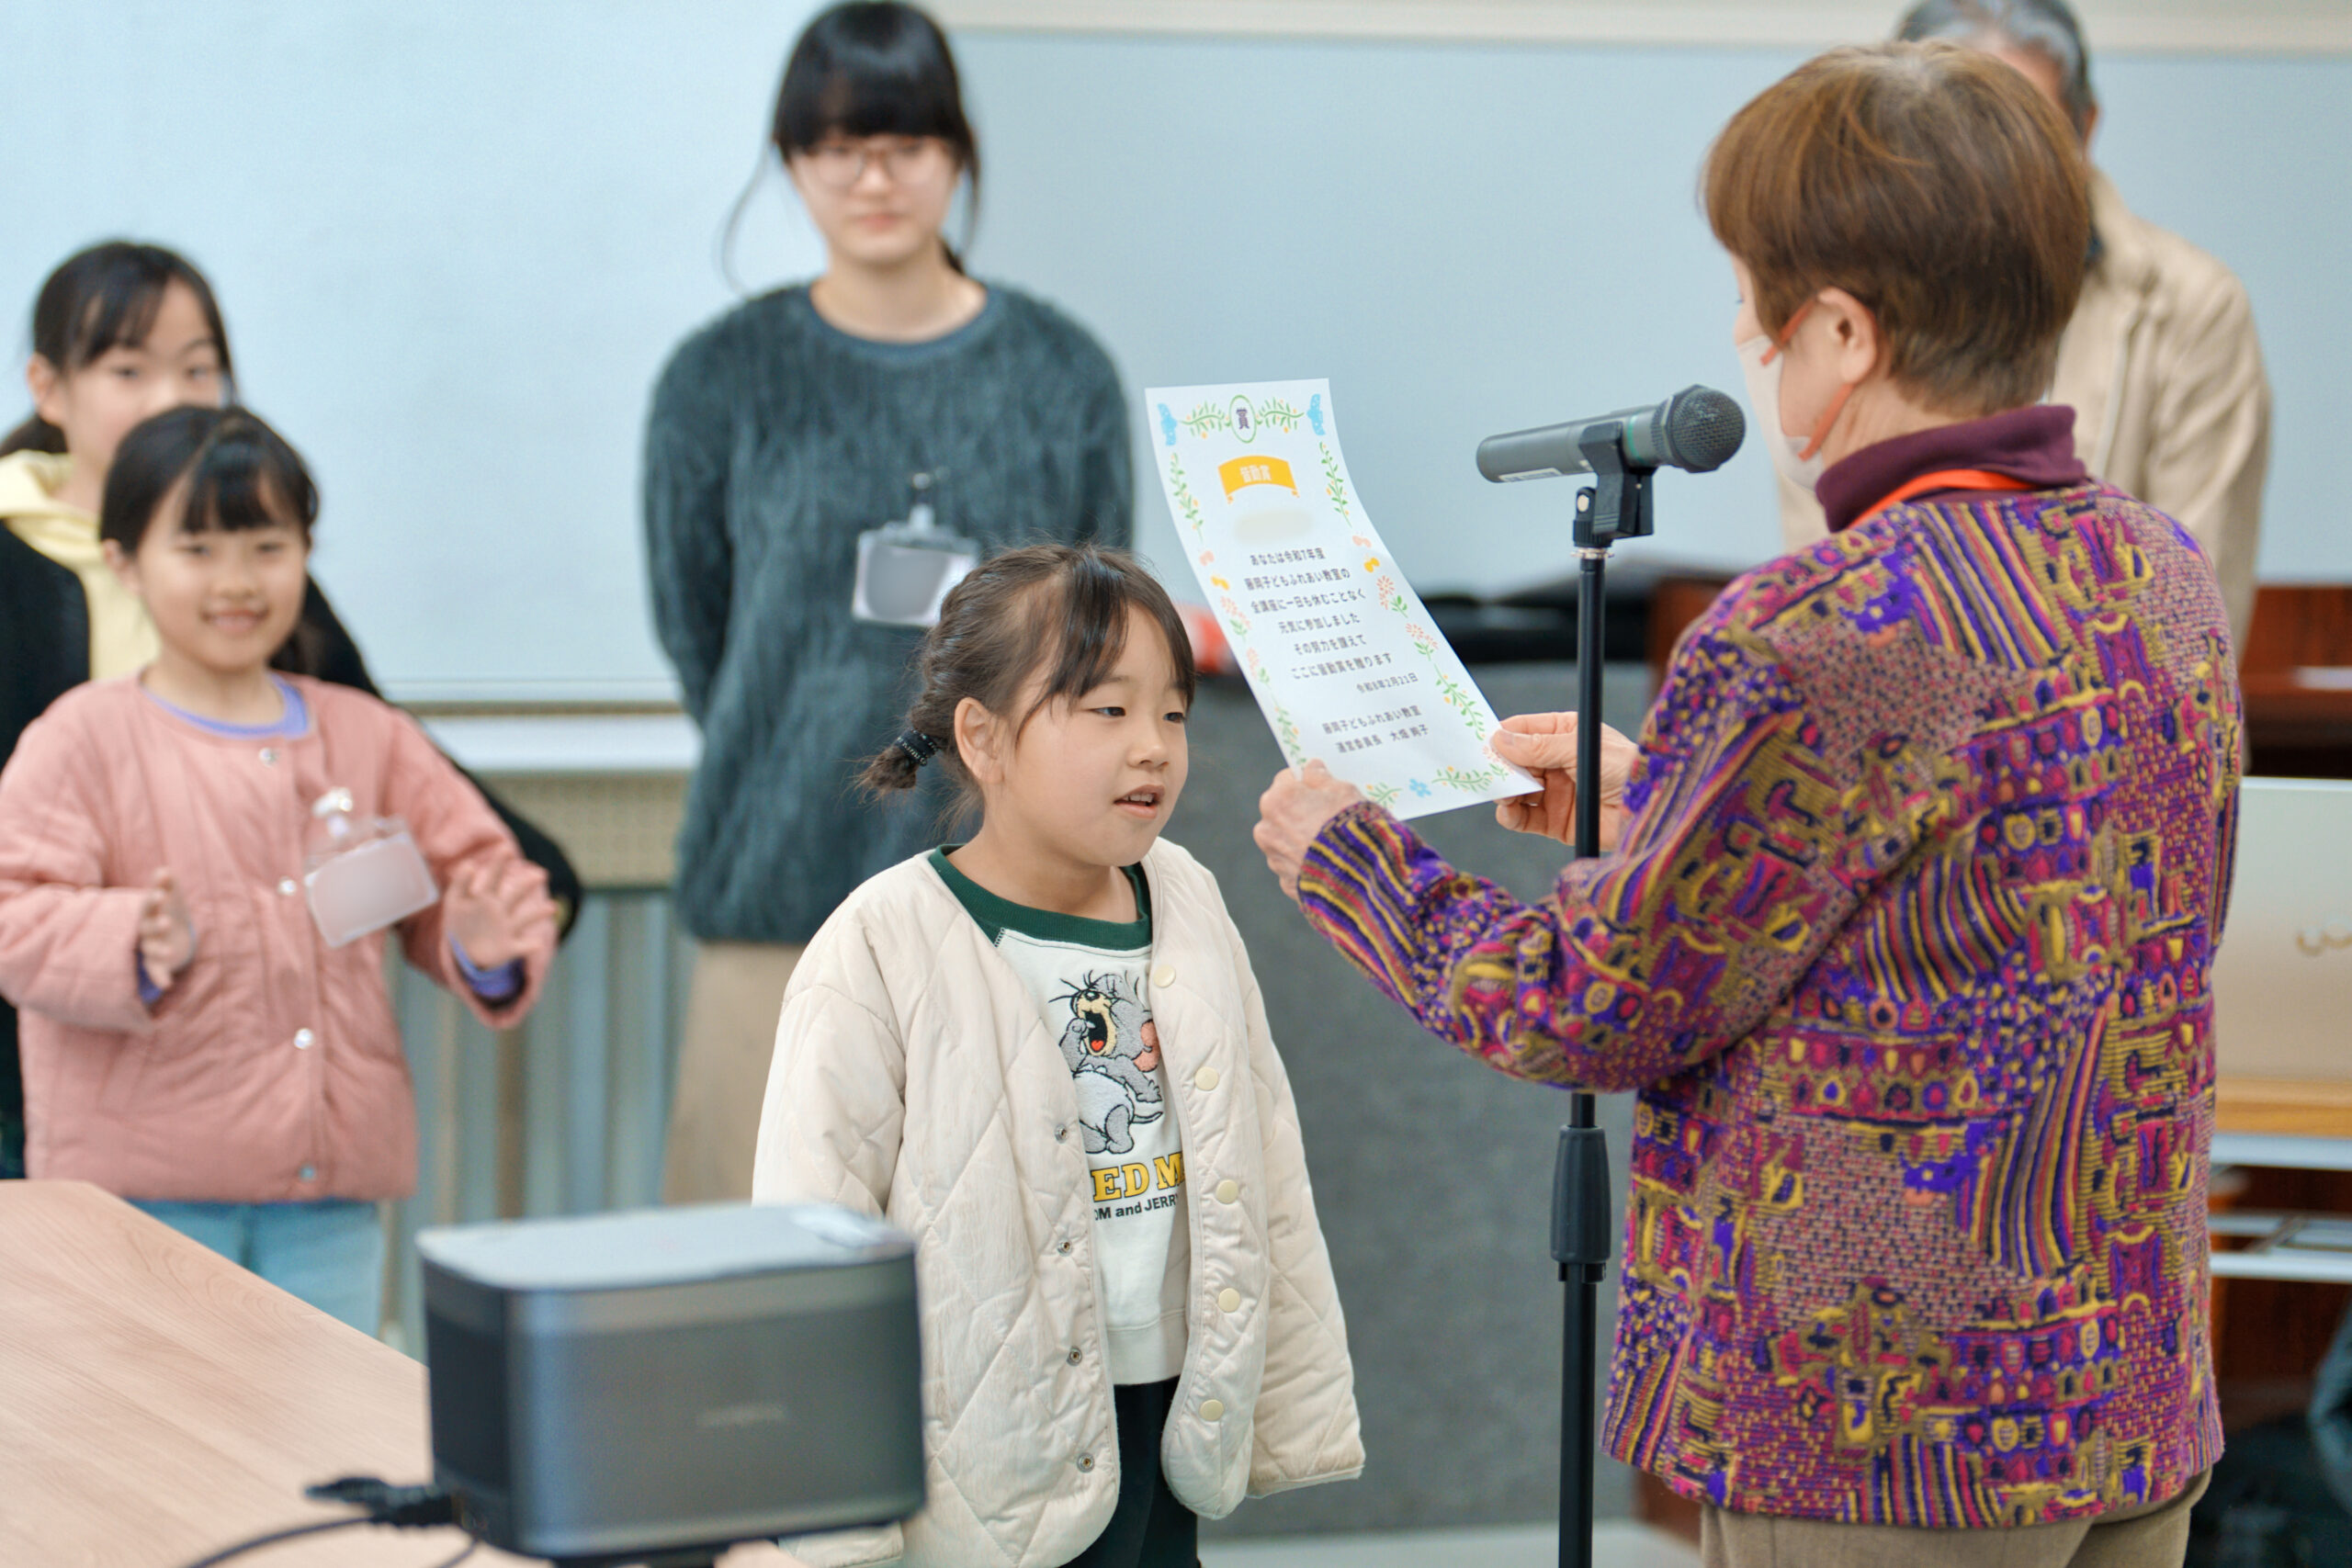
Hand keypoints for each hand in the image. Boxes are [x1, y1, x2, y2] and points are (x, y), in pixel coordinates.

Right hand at [137, 868, 196, 989]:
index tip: (161, 891)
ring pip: (151, 950)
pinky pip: (156, 972)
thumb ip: (167, 885)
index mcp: (149, 913)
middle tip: (166, 921)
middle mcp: (145, 931)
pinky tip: (167, 985)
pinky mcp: (157, 964)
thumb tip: (165, 870)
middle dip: (155, 924)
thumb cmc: (169, 911)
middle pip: (147, 927)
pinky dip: (160, 978)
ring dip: (159, 950)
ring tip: (169, 951)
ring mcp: (150, 948)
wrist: (170, 937)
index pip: (148, 905)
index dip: (154, 898)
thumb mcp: (171, 898)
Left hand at [444, 861, 558, 969]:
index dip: (498, 864)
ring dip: (538, 914)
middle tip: (541, 875)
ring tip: (552, 907)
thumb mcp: (455, 901)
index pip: (493, 877)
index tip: (505, 848)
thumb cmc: (460, 921)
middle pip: (514, 895)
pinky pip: (522, 947)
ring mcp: (506, 929)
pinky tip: (537, 943)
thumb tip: (469, 864)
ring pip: (523, 919)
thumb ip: (460, 884)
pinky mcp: (509, 948)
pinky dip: (530, 945)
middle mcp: (500, 910)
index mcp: (486, 897)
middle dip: (526, 885)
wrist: (465, 950)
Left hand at [1253, 760, 1363, 902]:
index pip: (1286, 779)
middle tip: (1328, 816)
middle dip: (1300, 811)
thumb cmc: (1351, 827)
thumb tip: (1312, 770)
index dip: (1305, 783)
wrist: (1359, 876)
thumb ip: (1321, 778)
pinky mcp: (1285, 881)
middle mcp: (1267, 827)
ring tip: (1331, 843)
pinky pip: (1294, 864)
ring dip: (1301, 838)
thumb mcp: (1343, 791)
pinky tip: (1328, 862)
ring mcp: (1274, 857)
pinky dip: (1307, 862)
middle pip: (1282, 810)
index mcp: (1278, 799)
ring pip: (1285, 839)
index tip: (1320, 789)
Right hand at [1490, 712, 1637, 850]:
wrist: (1652, 811)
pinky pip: (1523, 818)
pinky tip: (1508, 810)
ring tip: (1502, 792)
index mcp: (1565, 735)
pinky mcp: (1555, 821)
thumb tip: (1500, 739)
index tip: (1481, 742)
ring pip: (1516, 789)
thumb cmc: (1627, 769)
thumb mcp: (1579, 749)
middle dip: (1499, 766)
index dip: (1503, 735)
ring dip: (1503, 790)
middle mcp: (1557, 762)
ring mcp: (1555, 792)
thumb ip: (1538, 747)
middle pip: (1516, 761)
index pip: (1525, 730)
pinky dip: (1510, 815)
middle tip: (1483, 771)